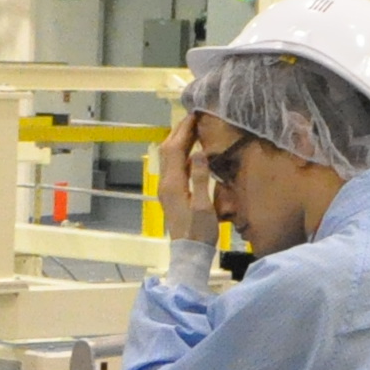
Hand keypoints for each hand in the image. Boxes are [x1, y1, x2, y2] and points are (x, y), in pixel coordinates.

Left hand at [156, 113, 221, 246]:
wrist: (189, 253)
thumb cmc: (199, 232)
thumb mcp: (204, 206)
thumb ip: (201, 178)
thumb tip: (199, 152)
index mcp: (173, 184)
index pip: (175, 149)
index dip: (184, 130)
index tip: (195, 115)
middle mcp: (166, 183)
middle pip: (168, 150)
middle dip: (179, 132)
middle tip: (194, 117)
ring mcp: (167, 189)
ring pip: (169, 158)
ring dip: (179, 141)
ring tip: (193, 130)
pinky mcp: (171, 195)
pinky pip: (174, 167)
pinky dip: (181, 154)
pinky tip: (193, 154)